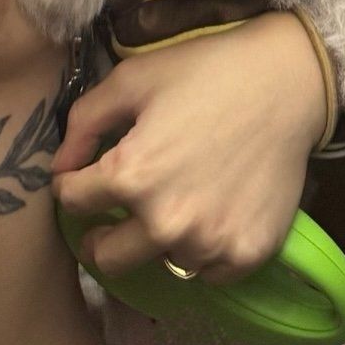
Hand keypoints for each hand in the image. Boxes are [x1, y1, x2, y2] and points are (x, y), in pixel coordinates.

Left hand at [50, 9, 328, 283]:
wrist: (284, 84)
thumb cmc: (204, 72)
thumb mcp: (132, 79)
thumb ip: (84, 122)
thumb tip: (61, 167)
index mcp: (131, 176)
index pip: (73, 202)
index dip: (70, 186)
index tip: (80, 180)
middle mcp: (165, 222)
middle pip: (107, 257)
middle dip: (99, 236)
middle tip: (110, 217)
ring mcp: (208, 244)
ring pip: (161, 262)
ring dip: (159, 241)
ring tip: (176, 201)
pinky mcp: (246, 255)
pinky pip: (207, 273)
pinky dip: (203, 251)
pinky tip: (210, 213)